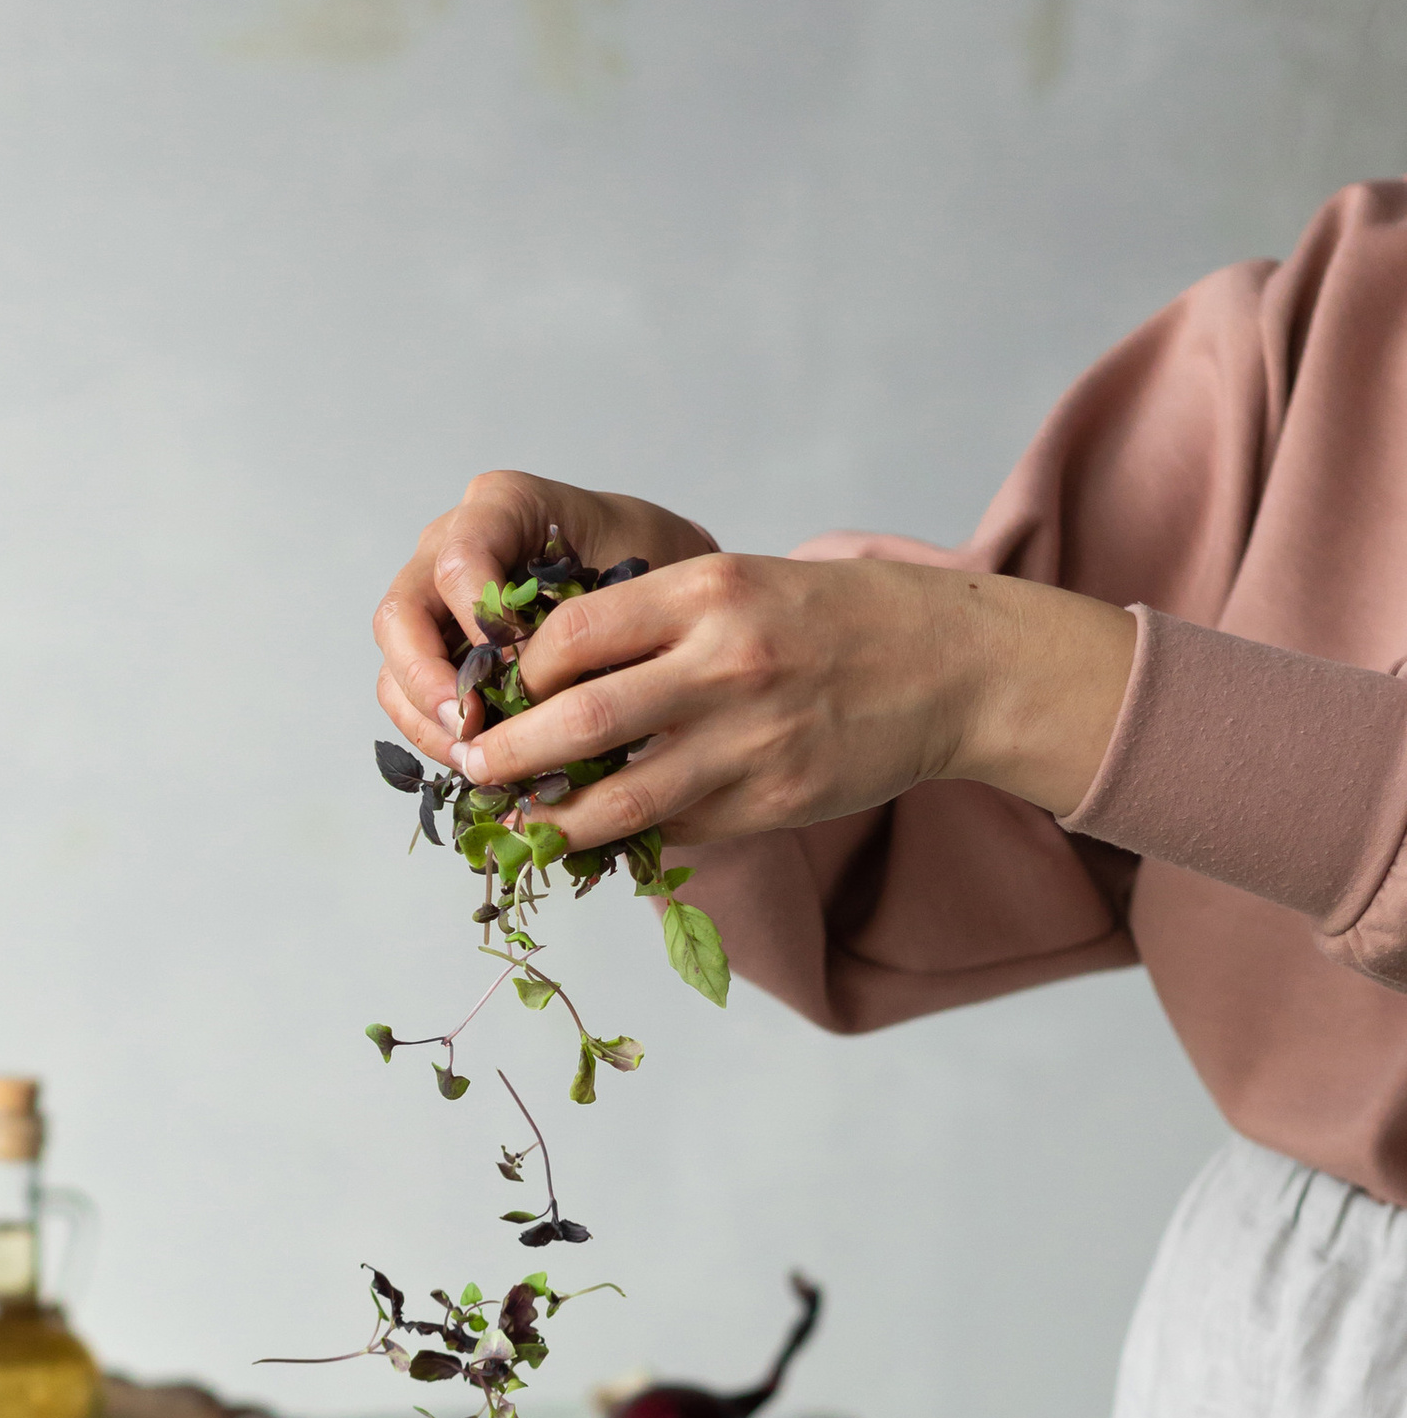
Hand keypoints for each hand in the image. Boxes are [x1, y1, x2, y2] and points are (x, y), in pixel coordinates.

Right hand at [373, 472, 719, 764]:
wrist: (661, 585)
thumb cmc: (653, 567)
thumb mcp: (637, 575)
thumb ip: (586, 615)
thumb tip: (534, 685)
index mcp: (502, 506)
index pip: (460, 558)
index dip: (477, 618)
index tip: (518, 665)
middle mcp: (451, 544)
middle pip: (402, 613)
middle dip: (428, 679)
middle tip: (470, 726)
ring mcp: (435, 601)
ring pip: (394, 664)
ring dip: (428, 720)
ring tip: (475, 759)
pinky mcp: (436, 652)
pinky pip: (407, 698)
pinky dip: (436, 735)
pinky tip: (478, 761)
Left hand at [379, 504, 1135, 845]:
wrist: (947, 665)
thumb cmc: (827, 619)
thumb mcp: (739, 583)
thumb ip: (650, 623)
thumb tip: (543, 672)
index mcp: (708, 594)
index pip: (572, 635)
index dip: (518, 671)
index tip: (491, 690)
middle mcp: (726, 665)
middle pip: (579, 720)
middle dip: (507, 753)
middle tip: (470, 768)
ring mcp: (751, 741)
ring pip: (621, 797)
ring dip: (554, 818)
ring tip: (518, 822)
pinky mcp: (772, 802)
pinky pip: (676, 829)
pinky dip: (630, 834)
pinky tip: (600, 833)